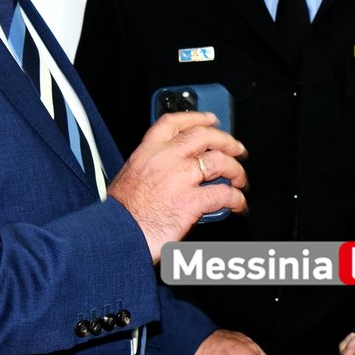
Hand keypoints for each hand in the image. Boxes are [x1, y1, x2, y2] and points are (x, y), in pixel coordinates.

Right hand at [107, 111, 246, 262]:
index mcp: (147, 152)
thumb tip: (175, 171)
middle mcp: (165, 159)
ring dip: (236, 170)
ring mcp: (180, 178)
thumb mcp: (130, 178)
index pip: (173, 123)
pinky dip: (236, 199)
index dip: (197, 117)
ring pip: (219, 161)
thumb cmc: (120, 214)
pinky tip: (238, 204)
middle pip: (204, 136)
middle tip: (237, 149)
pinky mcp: (191, 201)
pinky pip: (223, 194)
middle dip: (226, 140)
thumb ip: (153, 168)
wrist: (115, 236)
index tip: (210, 119)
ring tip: (240, 179)